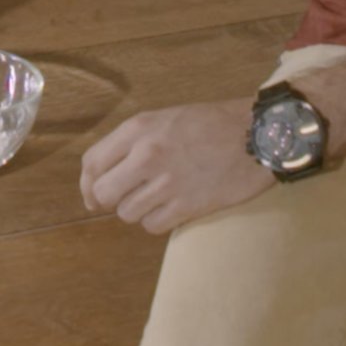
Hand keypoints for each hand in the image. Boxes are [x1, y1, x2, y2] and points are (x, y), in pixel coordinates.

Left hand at [79, 98, 273, 234]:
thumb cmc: (211, 125)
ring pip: (127, 213)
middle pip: (103, 193)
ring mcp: (167, 182)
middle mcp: (147, 155)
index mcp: (138, 129)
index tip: (92, 196)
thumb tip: (101, 176)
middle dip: (109, 200)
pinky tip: (172, 208)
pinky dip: (157, 221)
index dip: (87, 184)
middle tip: (125, 199)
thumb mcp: (164, 119)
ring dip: (137, 210)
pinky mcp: (188, 206)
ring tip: (157, 198)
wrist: (258, 136)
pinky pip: (152, 225)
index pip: (92, 163)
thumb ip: (131, 143)